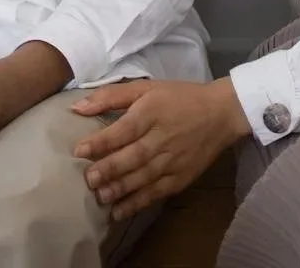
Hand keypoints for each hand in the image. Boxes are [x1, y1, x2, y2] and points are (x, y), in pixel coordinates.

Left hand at [73, 78, 249, 220]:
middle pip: (133, 156)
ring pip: (143, 177)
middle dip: (109, 169)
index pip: (124, 129)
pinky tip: (120, 211)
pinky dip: (138, 203)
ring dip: (120, 189)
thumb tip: (78, 107)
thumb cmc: (179, 97)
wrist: (221, 113)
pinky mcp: (180, 178)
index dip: (102, 141)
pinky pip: (156, 192)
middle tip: (88, 179)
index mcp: (152, 111)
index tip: (79, 150)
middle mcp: (162, 137)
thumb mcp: (146, 87)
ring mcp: (172, 160)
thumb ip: (112, 96)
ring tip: (100, 197)